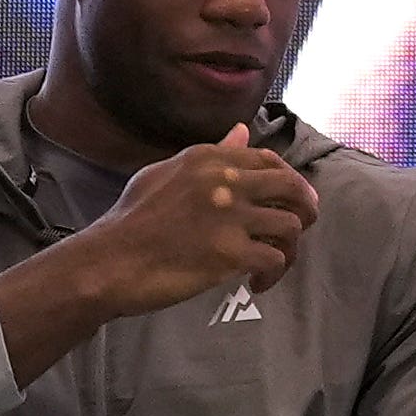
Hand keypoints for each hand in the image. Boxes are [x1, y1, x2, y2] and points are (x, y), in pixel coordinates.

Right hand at [92, 123, 317, 311]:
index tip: (287, 198)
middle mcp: (225, 181)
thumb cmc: (131, 220)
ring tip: (272, 263)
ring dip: (289, 248)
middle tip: (301, 227)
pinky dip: (273, 275)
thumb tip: (241, 132)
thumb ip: (210, 154)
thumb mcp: (165, 172)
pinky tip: (256, 284)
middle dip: (306, 208)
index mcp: (209, 158)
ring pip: (290, 226)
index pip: (269, 159)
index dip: (288, 179)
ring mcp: (230, 217)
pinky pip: (275, 261)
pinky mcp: (231, 253)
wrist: (109, 261)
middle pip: (292, 187)